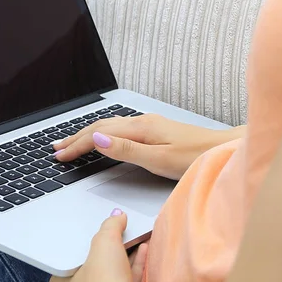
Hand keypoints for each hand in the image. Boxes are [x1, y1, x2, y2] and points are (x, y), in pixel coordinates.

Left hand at [49, 210, 144, 281]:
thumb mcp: (104, 242)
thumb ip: (110, 226)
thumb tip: (118, 216)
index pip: (69, 261)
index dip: (82, 246)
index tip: (94, 234)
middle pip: (93, 268)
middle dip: (108, 251)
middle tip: (117, 234)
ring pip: (112, 278)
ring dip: (124, 257)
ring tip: (134, 238)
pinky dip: (134, 268)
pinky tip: (143, 251)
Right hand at [54, 114, 233, 179]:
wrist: (225, 150)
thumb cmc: (197, 158)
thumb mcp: (159, 159)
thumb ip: (126, 150)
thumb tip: (97, 138)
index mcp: (140, 128)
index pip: (99, 134)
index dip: (77, 145)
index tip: (59, 156)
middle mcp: (142, 122)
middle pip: (101, 127)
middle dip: (76, 137)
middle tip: (56, 148)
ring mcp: (149, 124)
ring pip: (110, 126)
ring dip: (88, 134)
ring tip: (71, 142)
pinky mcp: (155, 130)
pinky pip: (120, 129)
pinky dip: (103, 134)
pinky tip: (102, 138)